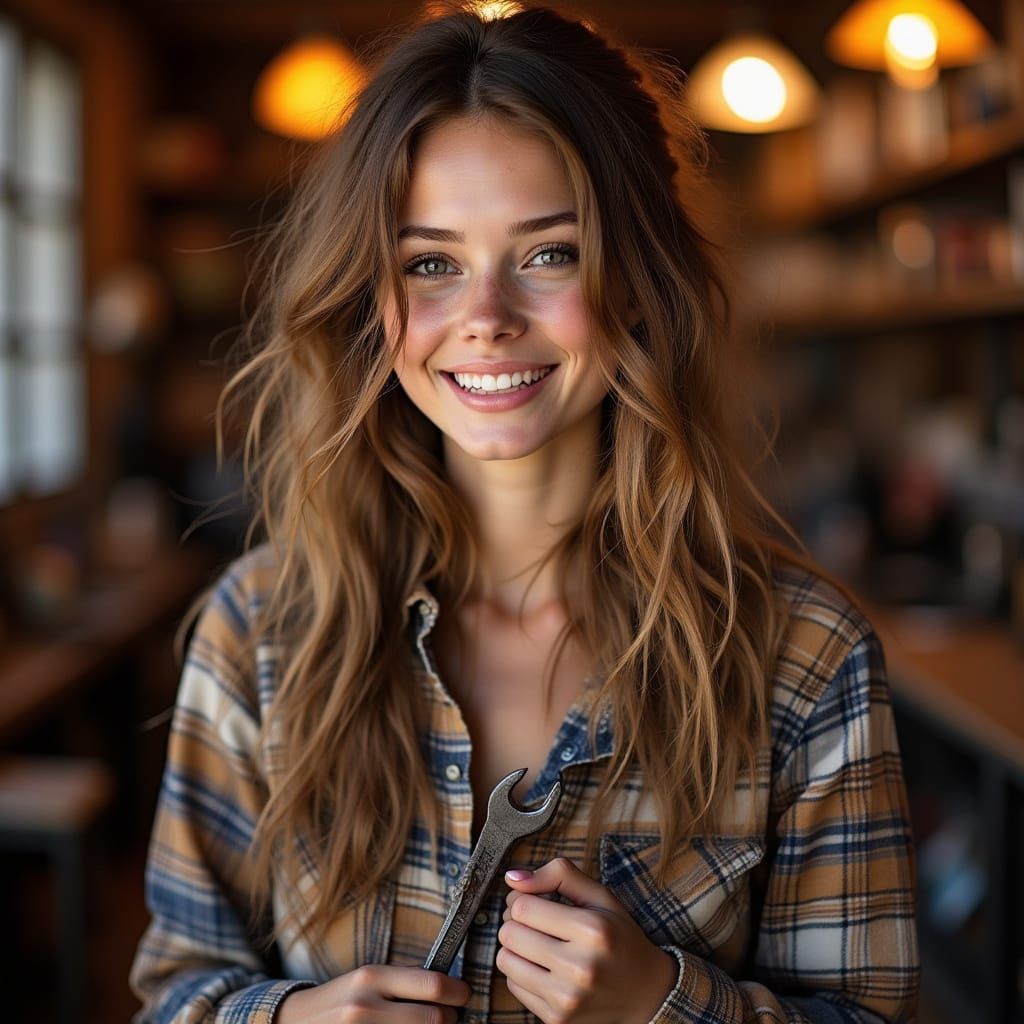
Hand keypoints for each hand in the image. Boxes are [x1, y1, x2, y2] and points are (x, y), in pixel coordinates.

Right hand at [276, 964, 471, 1022]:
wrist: (293, 1023)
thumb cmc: (341, 999)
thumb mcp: (368, 978)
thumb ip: (404, 980)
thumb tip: (448, 985)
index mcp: (372, 977)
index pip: (433, 984)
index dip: (458, 992)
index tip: (464, 995)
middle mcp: (366, 1005)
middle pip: (434, 1018)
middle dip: (450, 1018)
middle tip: (451, 1016)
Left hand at [497, 858, 677, 1023]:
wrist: (645, 992)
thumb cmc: (617, 936)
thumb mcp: (599, 895)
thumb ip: (558, 874)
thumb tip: (512, 877)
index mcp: (593, 930)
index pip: (523, 907)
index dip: (521, 898)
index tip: (534, 900)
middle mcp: (580, 968)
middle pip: (509, 933)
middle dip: (516, 922)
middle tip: (535, 922)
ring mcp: (567, 999)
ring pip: (504, 960)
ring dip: (515, 948)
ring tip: (538, 944)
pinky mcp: (556, 1019)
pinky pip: (513, 986)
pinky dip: (522, 973)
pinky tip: (544, 968)